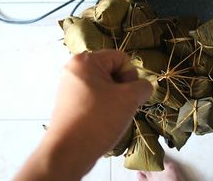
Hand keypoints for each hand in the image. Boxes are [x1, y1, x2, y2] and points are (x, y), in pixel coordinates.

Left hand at [15, 50, 151, 180]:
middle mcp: (74, 70)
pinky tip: (102, 122)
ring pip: (105, 87)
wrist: (68, 153)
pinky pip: (95, 98)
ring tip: (111, 116)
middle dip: (122, 88)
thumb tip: (144, 87)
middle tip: (120, 106)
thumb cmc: (98, 119)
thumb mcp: (129, 99)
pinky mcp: (69, 104)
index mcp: (85, 61)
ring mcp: (70, 87)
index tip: (126, 95)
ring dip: (115, 100)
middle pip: (112, 71)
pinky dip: (103, 108)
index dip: (130, 75)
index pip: (121, 58)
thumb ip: (143, 86)